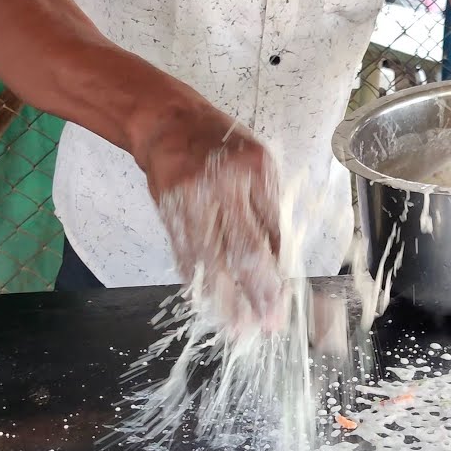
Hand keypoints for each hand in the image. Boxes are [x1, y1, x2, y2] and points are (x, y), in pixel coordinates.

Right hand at [139, 95, 287, 333]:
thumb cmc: (217, 144)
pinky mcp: (170, 211)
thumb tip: (279, 260)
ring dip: (226, 299)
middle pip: (244, 249)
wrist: (166, 123)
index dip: (278, 271)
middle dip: (258, 292)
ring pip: (213, 260)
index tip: (284, 300)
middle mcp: (224, 185)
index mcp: (255, 170)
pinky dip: (198, 283)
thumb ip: (265, 208)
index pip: (272, 231)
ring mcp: (193, 199)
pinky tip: (208, 304)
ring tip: (238, 327)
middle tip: (268, 322)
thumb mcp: (256, 163)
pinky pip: (186, 255)